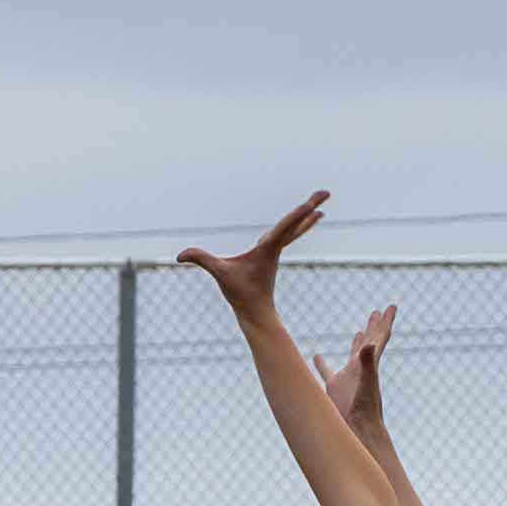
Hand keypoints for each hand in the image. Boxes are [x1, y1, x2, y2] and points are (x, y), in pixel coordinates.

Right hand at [183, 194, 327, 319]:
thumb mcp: (219, 274)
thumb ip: (201, 260)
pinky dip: (299, 225)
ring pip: (296, 229)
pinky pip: (290, 235)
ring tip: (321, 208)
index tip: (314, 204)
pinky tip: (305, 221)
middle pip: (297, 223)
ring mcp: (276, 251)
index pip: (286, 227)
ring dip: (308, 216)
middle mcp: (275, 247)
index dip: (299, 213)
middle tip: (327, 192)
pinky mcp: (272, 255)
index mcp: (268, 249)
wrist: (255, 312)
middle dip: (311, 207)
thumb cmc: (240, 293)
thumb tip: (179, 256)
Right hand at [313, 304, 395, 432]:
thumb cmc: (365, 409)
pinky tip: (316, 356)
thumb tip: (370, 344)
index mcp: (370, 364)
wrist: (358, 431)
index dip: (386, 322)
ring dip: (356, 342)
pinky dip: (321, 364)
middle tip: (377, 312)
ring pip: (352, 355)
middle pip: (370, 342)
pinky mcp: (335, 388)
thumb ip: (368, 363)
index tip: (392, 306)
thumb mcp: (367, 382)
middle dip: (374, 326)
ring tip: (360, 331)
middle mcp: (361, 368)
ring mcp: (348, 378)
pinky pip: (326, 372)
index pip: (380, 337)